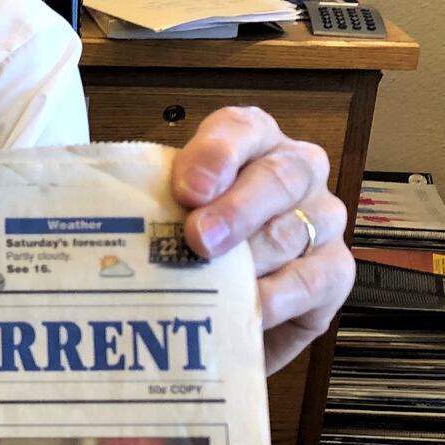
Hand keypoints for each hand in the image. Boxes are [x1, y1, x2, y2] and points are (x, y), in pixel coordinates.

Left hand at [169, 107, 353, 374]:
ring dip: (252, 258)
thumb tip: (110, 214)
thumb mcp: (168, 218)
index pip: (240, 130)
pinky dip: (280, 296)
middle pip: (278, 176)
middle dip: (236, 209)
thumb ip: (153, 206)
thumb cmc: (191, 253)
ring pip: (295, 229)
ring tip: (216, 281)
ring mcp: (321, 220)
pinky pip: (315, 278)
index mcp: (250, 143)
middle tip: (199, 239)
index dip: (215, 156)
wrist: (221, 315)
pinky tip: (250, 308)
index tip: (186, 189)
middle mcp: (295, 172)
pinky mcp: (335, 271)